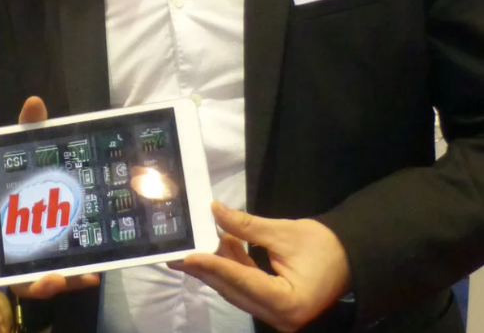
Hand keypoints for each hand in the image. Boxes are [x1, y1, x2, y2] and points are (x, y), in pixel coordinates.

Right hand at [0, 97, 99, 300]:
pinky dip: (77, 276)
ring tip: (71, 277)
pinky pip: (64, 278)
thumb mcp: (31, 149)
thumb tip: (35, 102)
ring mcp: (32, 262)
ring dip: (52, 284)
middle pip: (12, 277)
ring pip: (37, 284)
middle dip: (28, 282)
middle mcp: (10, 249)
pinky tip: (92, 272)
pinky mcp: (56, 265)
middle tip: (47, 277)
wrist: (57, 187)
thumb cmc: (31, 172)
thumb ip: (30, 129)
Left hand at [169, 201, 350, 332]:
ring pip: (237, 290)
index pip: (243, 282)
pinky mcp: (273, 306)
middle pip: (235, 291)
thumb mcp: (283, 232)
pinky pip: (245, 288)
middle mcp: (280, 318)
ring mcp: (276, 315)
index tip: (188, 257)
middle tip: (178, 254)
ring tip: (195, 244)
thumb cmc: (324, 245)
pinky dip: (231, 268)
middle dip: (207, 269)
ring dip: (217, 267)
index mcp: (288, 303)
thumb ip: (247, 226)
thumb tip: (215, 211)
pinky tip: (220, 246)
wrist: (350, 257)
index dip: (214, 267)